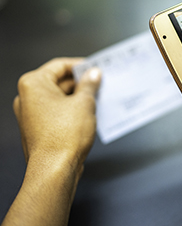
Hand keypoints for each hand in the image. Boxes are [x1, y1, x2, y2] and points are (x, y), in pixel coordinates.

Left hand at [3, 58, 100, 225]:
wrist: (55, 169)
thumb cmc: (63, 136)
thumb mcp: (84, 103)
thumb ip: (89, 84)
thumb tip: (93, 74)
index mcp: (34, 84)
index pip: (60, 65)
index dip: (80, 65)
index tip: (95, 68)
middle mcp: (28, 97)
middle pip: (58, 81)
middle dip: (81, 82)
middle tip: (100, 83)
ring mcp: (31, 113)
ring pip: (59, 97)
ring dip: (78, 96)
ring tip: (97, 98)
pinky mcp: (38, 127)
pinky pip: (57, 111)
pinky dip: (72, 109)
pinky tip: (88, 112)